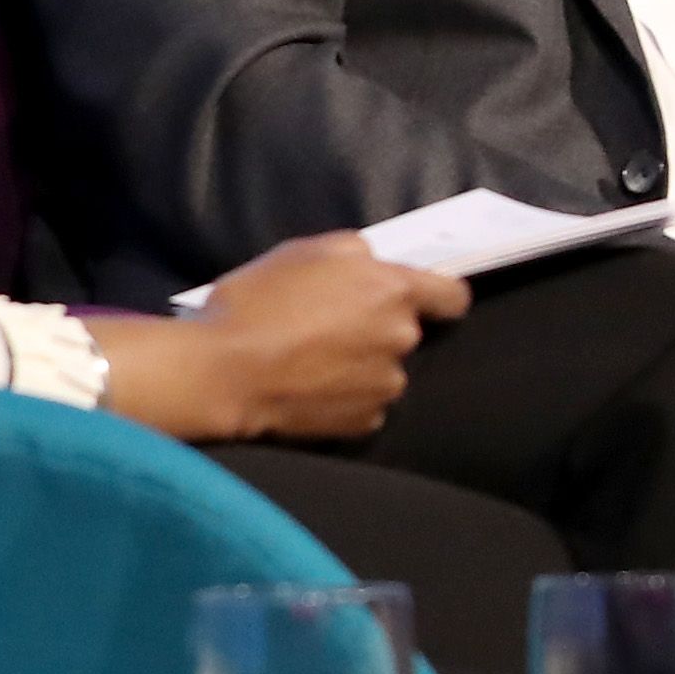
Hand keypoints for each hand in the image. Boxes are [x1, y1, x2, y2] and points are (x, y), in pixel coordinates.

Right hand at [92, 232, 467, 443]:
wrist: (221, 372)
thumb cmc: (258, 302)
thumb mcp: (305, 251)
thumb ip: (355, 253)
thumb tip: (374, 263)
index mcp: (395, 290)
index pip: (453, 296)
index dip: (439, 296)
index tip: (423, 301)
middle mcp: (401, 337)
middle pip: (409, 332)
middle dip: (379, 328)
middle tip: (330, 328)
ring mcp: (385, 384)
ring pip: (385, 370)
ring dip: (362, 366)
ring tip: (312, 362)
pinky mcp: (364, 421)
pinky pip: (366, 404)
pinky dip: (346, 399)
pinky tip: (310, 390)